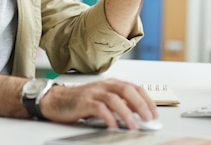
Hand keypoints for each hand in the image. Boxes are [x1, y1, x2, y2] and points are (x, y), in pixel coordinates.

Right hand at [38, 78, 157, 129]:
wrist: (55, 100)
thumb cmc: (80, 101)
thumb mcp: (103, 100)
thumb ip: (119, 103)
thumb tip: (138, 113)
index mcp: (111, 84)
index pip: (134, 88)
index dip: (146, 100)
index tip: (154, 113)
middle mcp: (104, 85)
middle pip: (127, 90)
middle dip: (141, 105)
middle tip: (149, 118)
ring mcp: (94, 92)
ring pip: (115, 99)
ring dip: (127, 113)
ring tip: (134, 126)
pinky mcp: (84, 102)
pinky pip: (99, 108)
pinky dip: (109, 117)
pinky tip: (114, 126)